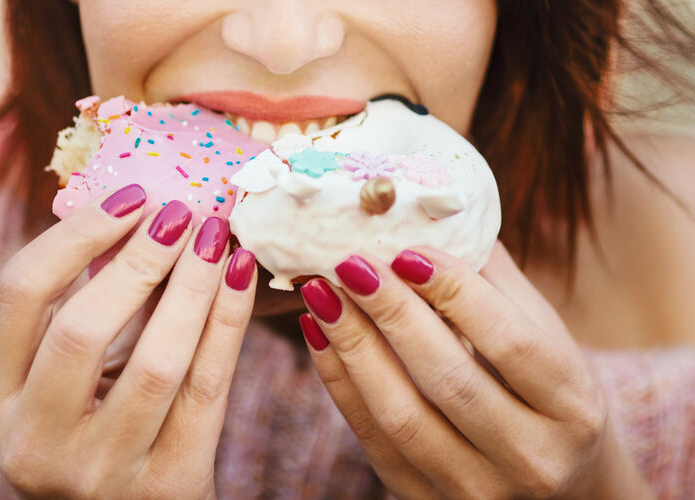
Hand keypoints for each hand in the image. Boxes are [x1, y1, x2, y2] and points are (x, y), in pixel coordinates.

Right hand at [0, 185, 256, 498]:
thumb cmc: (97, 427)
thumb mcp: (65, 380)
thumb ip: (85, 311)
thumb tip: (142, 217)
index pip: (18, 295)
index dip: (75, 235)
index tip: (131, 198)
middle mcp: (32, 442)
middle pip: (82, 328)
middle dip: (140, 259)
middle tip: (182, 214)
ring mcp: (99, 471)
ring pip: (157, 360)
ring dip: (193, 285)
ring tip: (216, 238)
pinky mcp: (166, 484)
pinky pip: (208, 386)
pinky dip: (229, 321)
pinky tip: (241, 274)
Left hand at [299, 242, 651, 498]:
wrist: (561, 485)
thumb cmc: (548, 393)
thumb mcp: (546, 336)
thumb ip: (496, 283)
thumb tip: (434, 215)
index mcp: (572, 405)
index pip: (509, 342)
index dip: (454, 291)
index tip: (406, 250)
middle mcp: (533, 457)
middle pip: (449, 379)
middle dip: (392, 314)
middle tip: (350, 263)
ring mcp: (479, 489)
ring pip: (403, 416)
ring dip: (354, 347)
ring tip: (323, 293)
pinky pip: (374, 441)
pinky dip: (340, 385)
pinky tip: (320, 336)